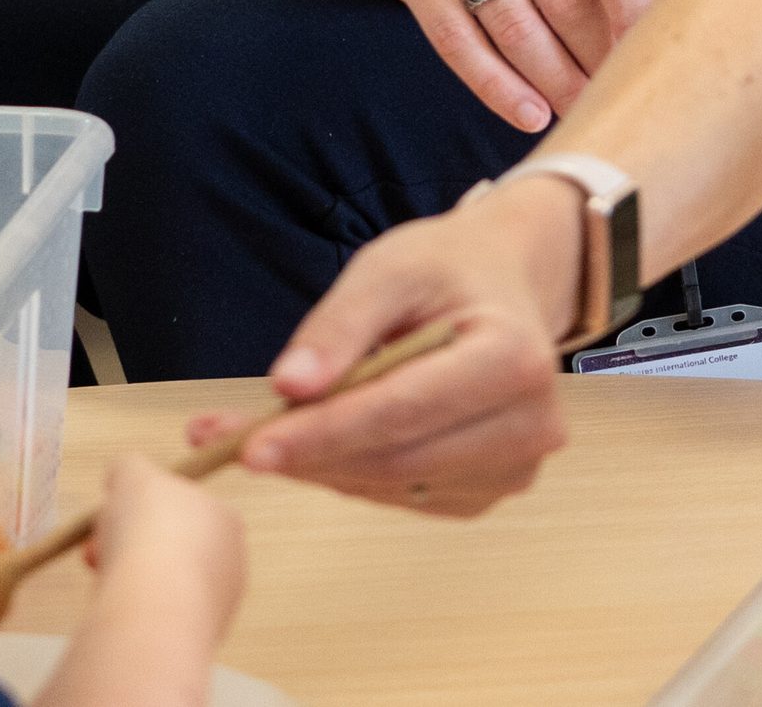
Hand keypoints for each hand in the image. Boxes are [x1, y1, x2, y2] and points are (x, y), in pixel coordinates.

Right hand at [86, 456, 244, 619]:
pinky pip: (154, 616)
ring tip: (100, 572)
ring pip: (160, 584)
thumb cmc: (152, 533)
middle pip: (168, 547)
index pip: (181, 508)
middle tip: (98, 544)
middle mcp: (228, 563)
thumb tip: (122, 475)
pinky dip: (132, 609)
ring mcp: (214, 604)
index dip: (140, 507)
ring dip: (125, 575)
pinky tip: (115, 605)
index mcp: (225, 519)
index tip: (115, 511)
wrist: (153, 605)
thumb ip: (129, 468)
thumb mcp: (132, 474)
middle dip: (128, 543)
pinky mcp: (192, 639)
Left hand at [195, 178, 578, 515]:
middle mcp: (530, 425)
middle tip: (231, 441)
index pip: (403, 411)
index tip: (250, 445)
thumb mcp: (390, 267)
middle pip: (398, 459)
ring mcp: (515, 468)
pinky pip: (403, 494)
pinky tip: (319, 442)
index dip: (322, 432)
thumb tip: (291, 387)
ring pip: (394, 485)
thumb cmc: (447, 269)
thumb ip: (340, 325)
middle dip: (309, 453)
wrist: (502, 284)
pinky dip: (351, 473)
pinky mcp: (488, 490)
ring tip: (258, 435)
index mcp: (514, 359)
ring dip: (322, 467)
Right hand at [372, 0, 672, 128]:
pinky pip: (458, 42)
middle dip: (598, 57)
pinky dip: (497, 87)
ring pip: (513, 27)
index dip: (633, 14)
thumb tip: (693, 10)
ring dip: (555, 81)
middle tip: (622, 95)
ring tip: (585, 110)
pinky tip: (531, 113)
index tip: (653, 59)